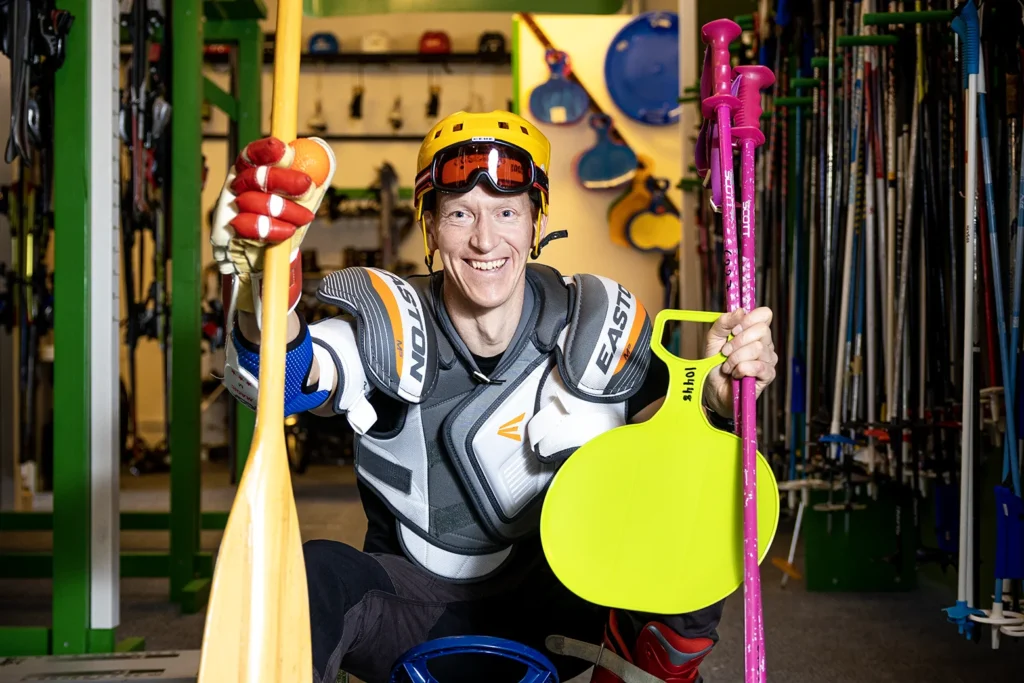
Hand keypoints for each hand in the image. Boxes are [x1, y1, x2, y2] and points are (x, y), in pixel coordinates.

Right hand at [210, 136, 334, 312]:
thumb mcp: (303, 203)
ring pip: (253, 200)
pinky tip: (286, 232)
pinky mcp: (224, 233)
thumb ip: (311, 179)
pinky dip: (272, 229)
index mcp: (250, 175)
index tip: (286, 151)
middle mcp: (234, 189)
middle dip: (283, 180)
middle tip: (307, 186)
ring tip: (304, 219)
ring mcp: (227, 211)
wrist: (269, 268)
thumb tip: (323, 153)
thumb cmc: (284, 228)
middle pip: (253, 175)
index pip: (252, 156)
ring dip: (284, 210)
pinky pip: (248, 225)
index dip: (266, 151)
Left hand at [701, 307, 776, 417]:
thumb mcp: (713, 339)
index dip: (749, 319)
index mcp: (753, 331)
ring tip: (728, 367)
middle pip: (762, 330)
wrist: (712, 389)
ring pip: (758, 348)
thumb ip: (724, 322)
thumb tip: (741, 311)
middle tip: (725, 352)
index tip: (733, 330)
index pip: (764, 314)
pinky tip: (736, 374)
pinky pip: (759, 366)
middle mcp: (765, 343)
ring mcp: (769, 359)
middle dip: (737, 342)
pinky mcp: (768, 375)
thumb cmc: (714, 363)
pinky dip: (742, 369)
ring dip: (736, 358)